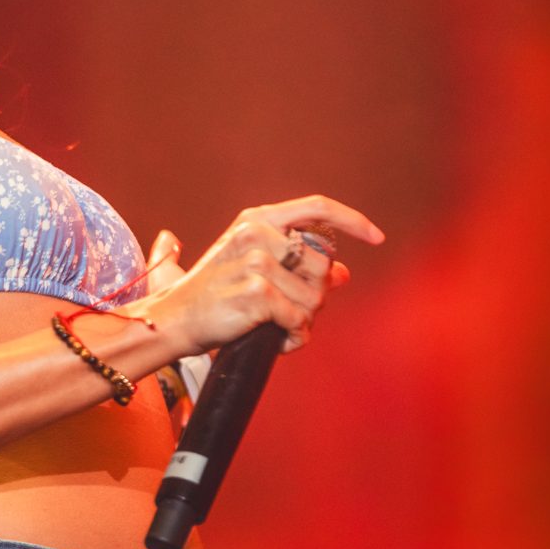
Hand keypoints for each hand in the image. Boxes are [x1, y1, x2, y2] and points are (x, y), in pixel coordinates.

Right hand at [151, 195, 383, 356]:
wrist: (173, 320)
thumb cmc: (213, 297)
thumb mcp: (252, 270)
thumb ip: (297, 266)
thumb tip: (343, 272)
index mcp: (256, 219)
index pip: (317, 208)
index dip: (352, 221)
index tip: (376, 237)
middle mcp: (257, 233)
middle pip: (324, 266)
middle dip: (315, 297)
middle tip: (288, 313)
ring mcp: (257, 262)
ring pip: (314, 299)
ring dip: (301, 321)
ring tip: (274, 327)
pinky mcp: (257, 292)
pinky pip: (298, 321)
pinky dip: (291, 338)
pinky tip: (272, 339)